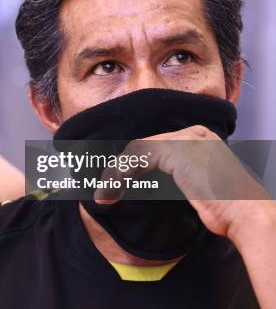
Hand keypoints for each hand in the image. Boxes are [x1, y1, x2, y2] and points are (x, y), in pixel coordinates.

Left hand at [95, 125, 270, 238]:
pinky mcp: (177, 149)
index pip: (152, 147)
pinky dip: (119, 175)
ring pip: (136, 151)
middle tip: (103, 191)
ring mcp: (186, 138)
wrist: (245, 215)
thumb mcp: (194, 185)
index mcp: (199, 138)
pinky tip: (112, 193)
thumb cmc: (225, 208)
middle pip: (142, 147)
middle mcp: (193, 133)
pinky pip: (137, 158)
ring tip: (104, 196)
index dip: (128, 166)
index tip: (113, 187)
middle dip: (117, 169)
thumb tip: (140, 180)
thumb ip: (173, 175)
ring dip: (114, 175)